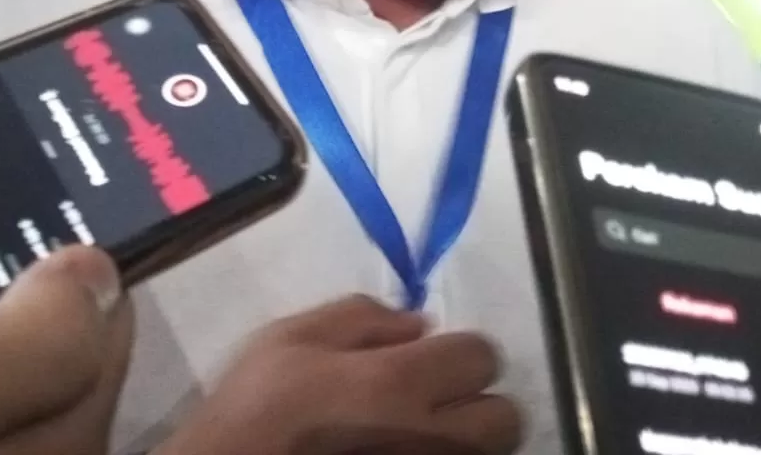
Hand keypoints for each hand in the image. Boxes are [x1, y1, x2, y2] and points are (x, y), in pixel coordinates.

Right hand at [159, 295, 520, 454]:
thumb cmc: (255, 409)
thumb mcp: (290, 338)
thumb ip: (359, 318)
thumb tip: (417, 323)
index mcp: (398, 385)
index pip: (481, 356)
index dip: (460, 351)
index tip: (432, 357)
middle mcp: (428, 439)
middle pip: (505, 421)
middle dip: (479, 404)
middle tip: (438, 402)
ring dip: (463, 440)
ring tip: (419, 432)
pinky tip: (402, 450)